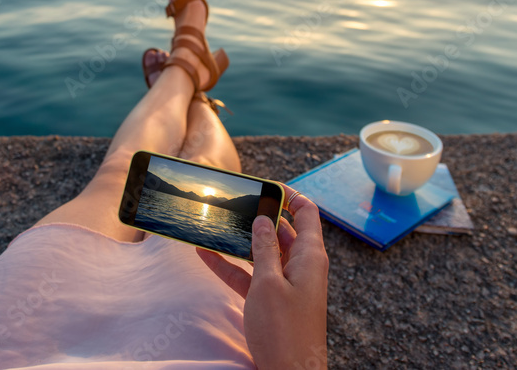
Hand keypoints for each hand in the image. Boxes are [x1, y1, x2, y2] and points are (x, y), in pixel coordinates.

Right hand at [197, 184, 328, 369]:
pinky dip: (232, 266)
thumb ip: (264, 248)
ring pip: (264, 252)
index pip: (307, 213)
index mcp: (310, 256)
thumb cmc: (284, 331)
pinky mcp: (272, 301)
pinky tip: (206, 254)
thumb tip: (263, 219)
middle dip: (260, 216)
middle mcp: (302, 266)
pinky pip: (251, 275)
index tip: (265, 185)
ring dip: (241, 241)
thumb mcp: (267, 283)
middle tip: (235, 203)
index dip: (289, 195)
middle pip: (283, 230)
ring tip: (217, 224)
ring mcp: (287, 284)